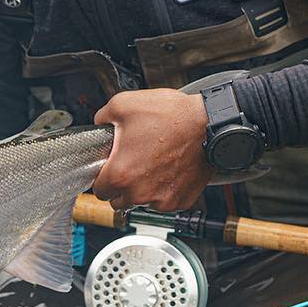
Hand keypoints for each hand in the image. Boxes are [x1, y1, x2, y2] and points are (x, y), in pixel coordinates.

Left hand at [91, 88, 214, 211]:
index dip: (102, 177)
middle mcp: (140, 193)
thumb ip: (102, 118)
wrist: (208, 124)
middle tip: (132, 163)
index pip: (99, 191)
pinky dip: (164, 189)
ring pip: (142, 202)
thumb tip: (100, 124)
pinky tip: (168, 169)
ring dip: (143, 188)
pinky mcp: (181, 201)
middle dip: (121, 185)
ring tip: (153, 163)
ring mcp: (162, 199)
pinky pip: (164, 201)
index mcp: (120, 174)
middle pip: (119, 201)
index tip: (109, 169)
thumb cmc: (172, 115)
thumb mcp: (124, 104)